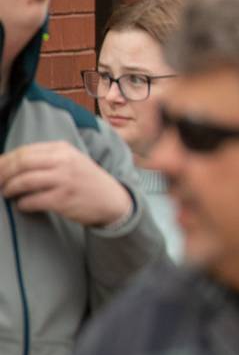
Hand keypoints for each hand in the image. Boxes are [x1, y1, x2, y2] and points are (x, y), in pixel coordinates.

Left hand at [0, 142, 133, 228]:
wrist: (112, 200)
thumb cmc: (85, 181)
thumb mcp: (70, 160)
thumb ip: (45, 158)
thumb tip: (8, 163)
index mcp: (63, 149)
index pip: (24, 151)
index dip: (4, 161)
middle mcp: (64, 162)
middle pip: (21, 163)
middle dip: (2, 173)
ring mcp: (65, 180)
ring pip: (24, 181)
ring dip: (9, 188)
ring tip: (7, 193)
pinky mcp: (64, 199)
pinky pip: (32, 201)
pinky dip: (22, 204)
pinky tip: (22, 205)